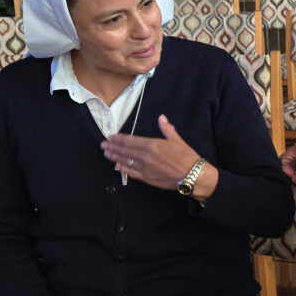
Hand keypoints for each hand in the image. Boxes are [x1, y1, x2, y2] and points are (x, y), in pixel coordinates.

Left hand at [100, 114, 218, 200]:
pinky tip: (117, 166)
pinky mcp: (147, 178)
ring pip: (125, 161)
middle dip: (113, 147)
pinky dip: (123, 169)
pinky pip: (131, 173)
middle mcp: (145, 156)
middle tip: (103, 145)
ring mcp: (144, 168)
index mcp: (151, 144)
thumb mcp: (176, 139)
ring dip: (114, 157)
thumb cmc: (185, 156)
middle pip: (124, 151)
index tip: (111, 137)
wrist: (191, 175)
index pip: (130, 141)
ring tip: (106, 153)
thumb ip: (166, 129)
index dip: (119, 139)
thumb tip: (161, 118)